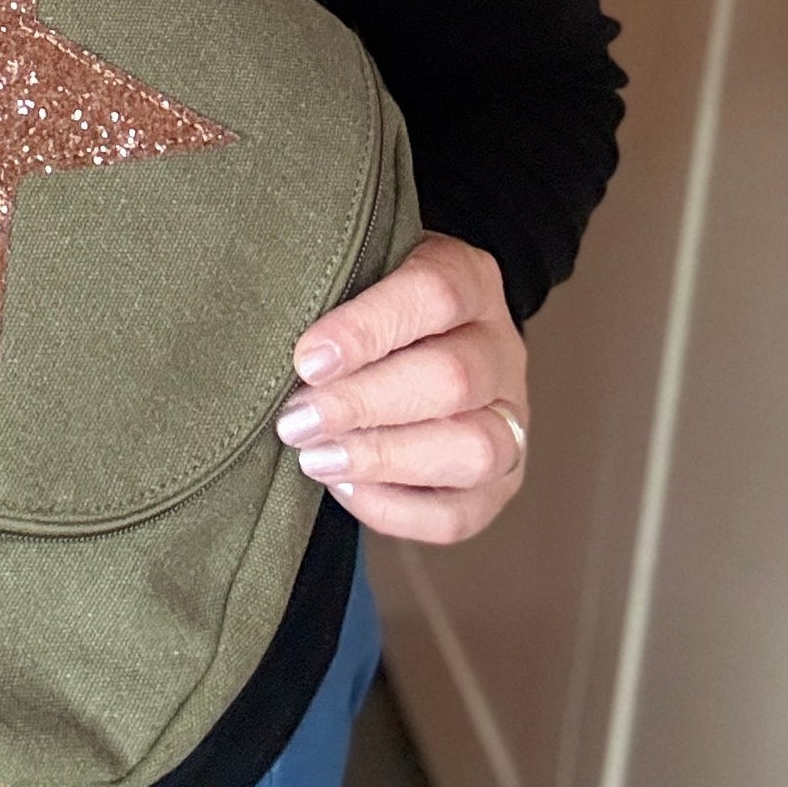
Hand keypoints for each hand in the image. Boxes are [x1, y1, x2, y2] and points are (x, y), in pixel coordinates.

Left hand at [277, 232, 527, 543]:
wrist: (417, 337)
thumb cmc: (368, 305)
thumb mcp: (355, 273)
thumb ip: (327, 293)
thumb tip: (277, 340)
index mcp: (469, 279)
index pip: (435, 294)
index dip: (367, 329)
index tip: (306, 360)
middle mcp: (499, 349)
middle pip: (453, 379)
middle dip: (361, 406)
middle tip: (295, 421)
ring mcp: (510, 418)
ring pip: (473, 450)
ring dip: (384, 459)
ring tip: (315, 458)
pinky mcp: (498, 482)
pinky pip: (460, 513)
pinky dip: (396, 509)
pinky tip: (344, 487)